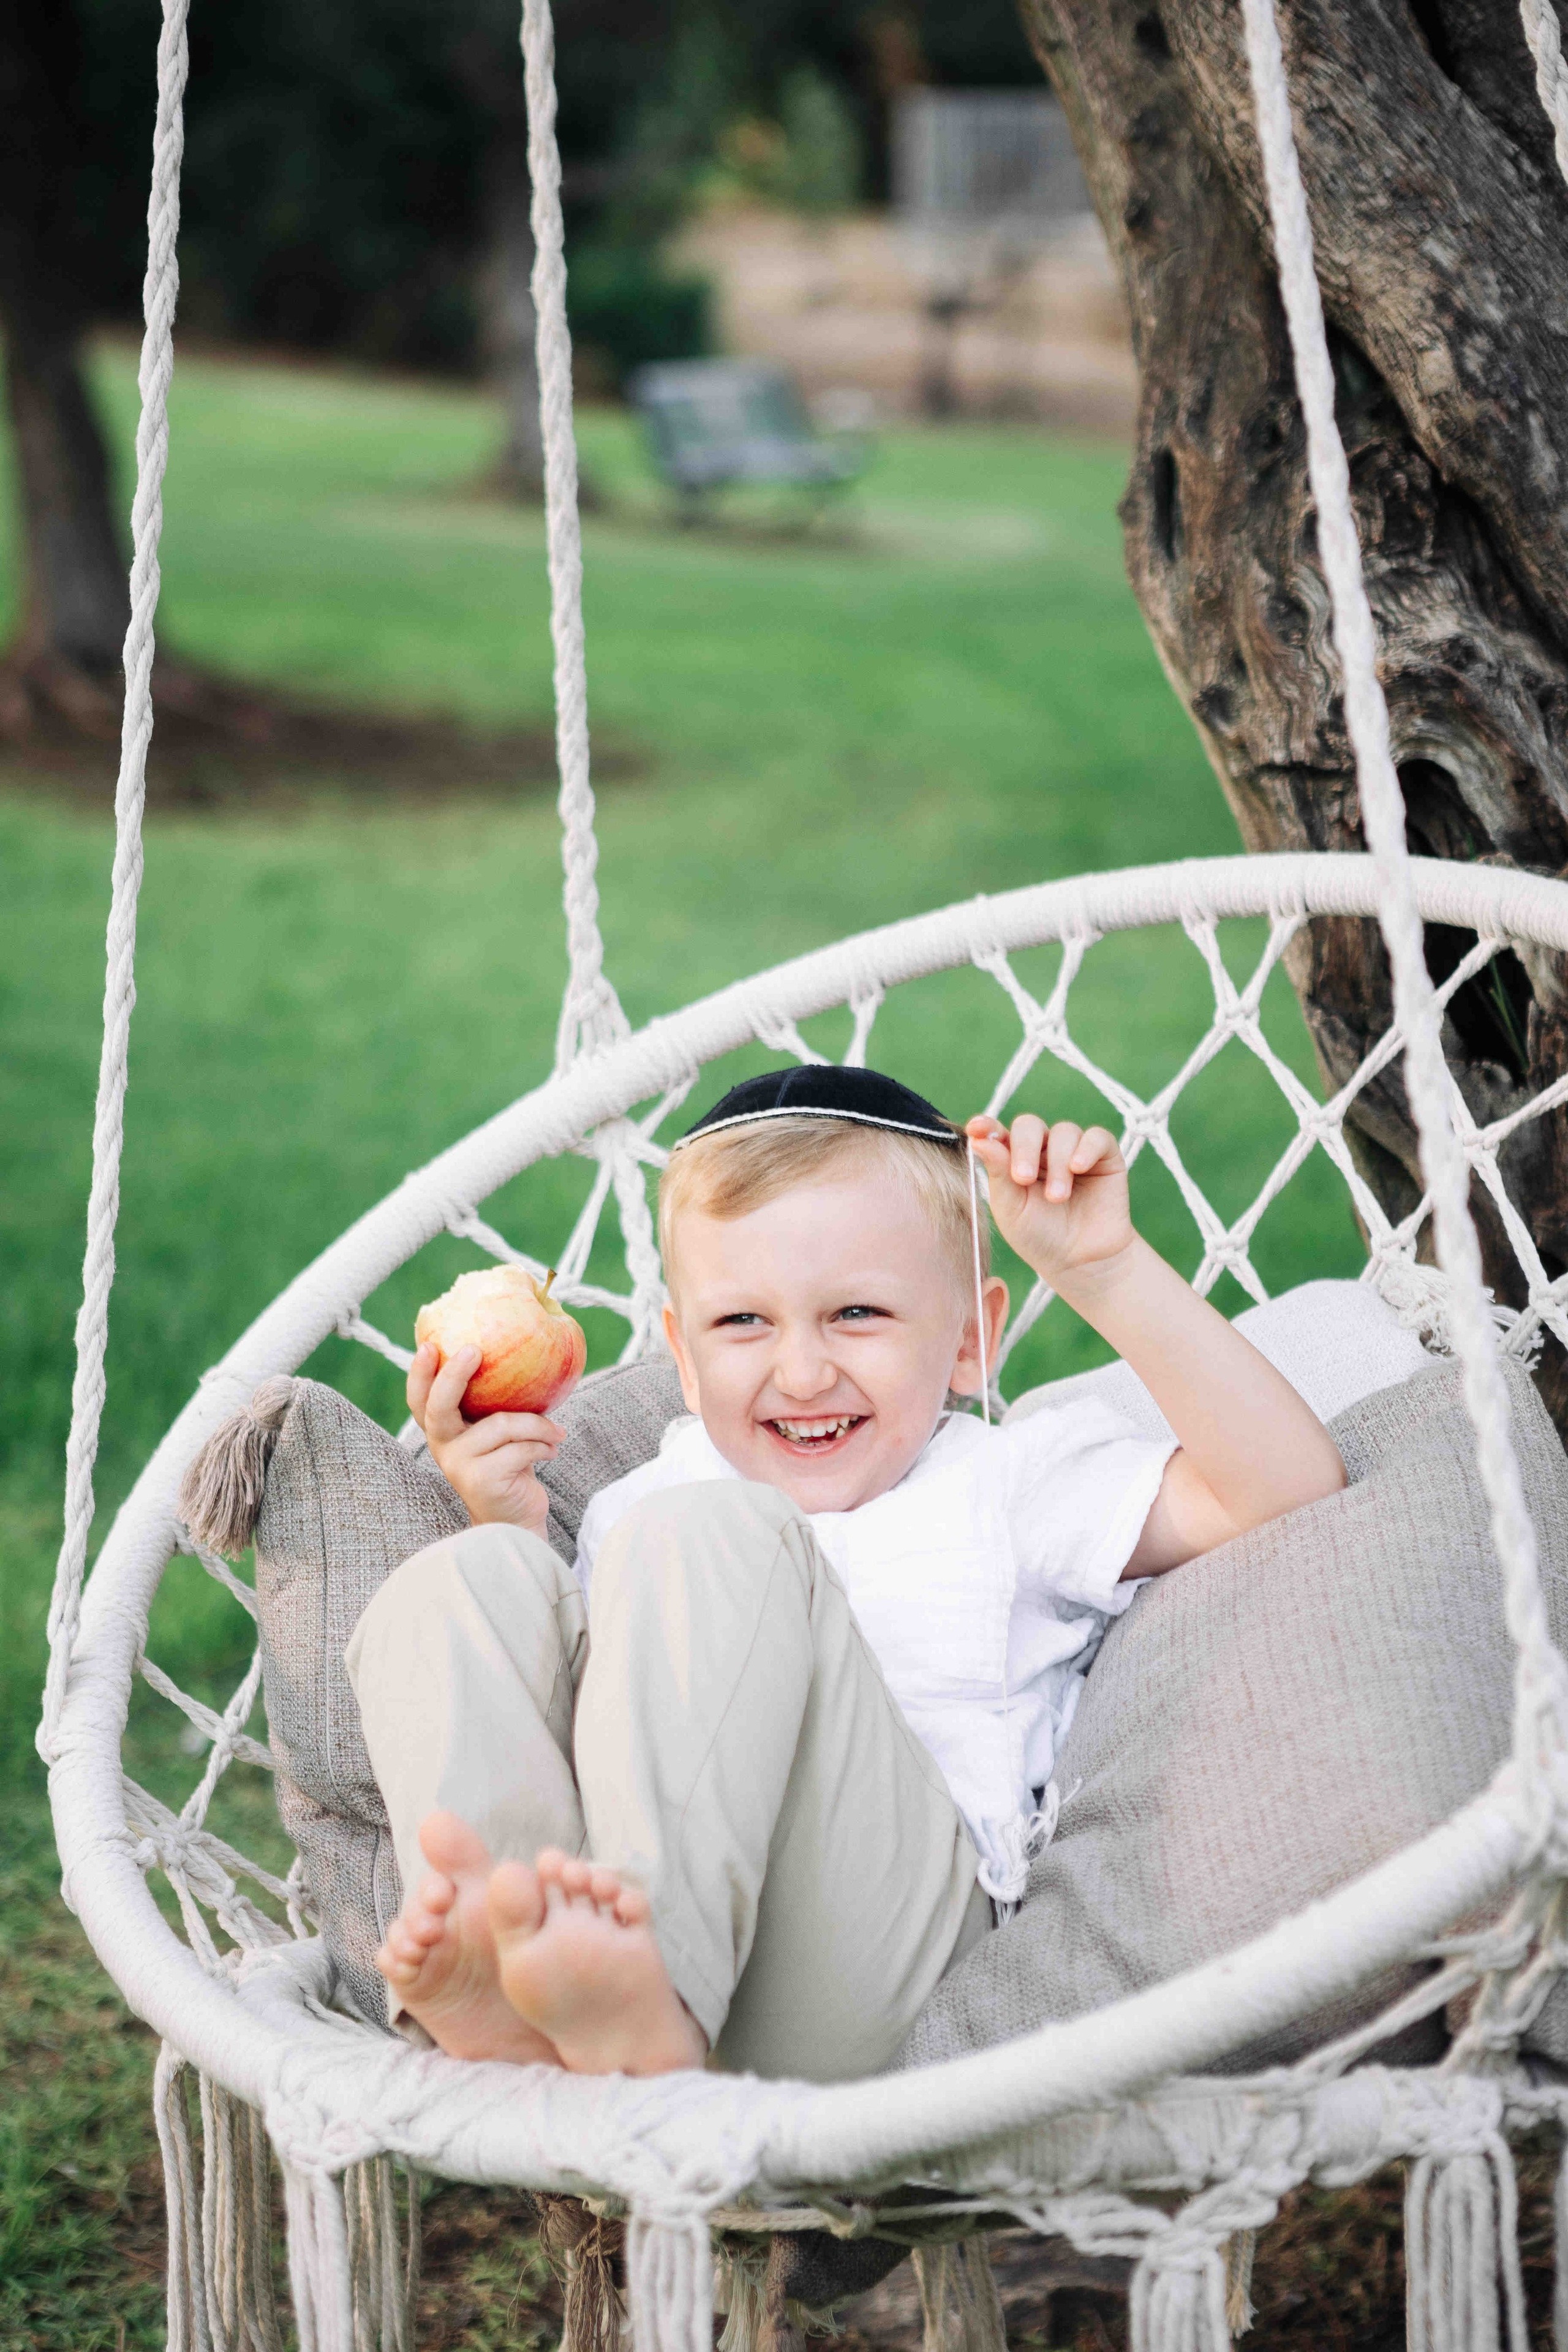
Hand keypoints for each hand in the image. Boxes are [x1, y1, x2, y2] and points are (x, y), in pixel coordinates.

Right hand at [407, 1341, 562, 1535]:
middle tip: (475, 1350)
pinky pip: (520, 1448)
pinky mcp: (482, 1481)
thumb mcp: (499, 1431)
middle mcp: (443, 1447)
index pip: (421, 1400)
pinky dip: (543, 1445)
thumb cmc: (512, 1464)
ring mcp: (459, 1466)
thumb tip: (523, 1349)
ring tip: (555, 1432)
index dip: (420, 1373)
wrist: (519, 1518)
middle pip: (439, 1406)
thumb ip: (496, 1403)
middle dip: (454, 1375)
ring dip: (537, 1425)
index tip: (430, 1345)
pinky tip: (552, 1450)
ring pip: (500, 1424)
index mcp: (444, 1430)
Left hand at [965, 1113, 1133, 1293]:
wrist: (1082, 1262)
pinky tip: (1079, 1168)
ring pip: (1063, 1132)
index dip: (987, 1127)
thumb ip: (997, 1173)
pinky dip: (1087, 1148)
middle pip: (1029, 1126)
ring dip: (1058, 1163)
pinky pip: (1097, 1137)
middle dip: (1024, 1148)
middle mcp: (1042, 1151)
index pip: (998, 1134)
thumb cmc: (1041, 1237)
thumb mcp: (1011, 1209)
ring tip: (1057, 1197)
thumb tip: (978, 1139)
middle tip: (1024, 1178)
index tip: (977, 1129)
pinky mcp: (1104, 1157)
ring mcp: (1073, 1151)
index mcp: (1013, 1160)